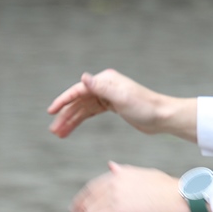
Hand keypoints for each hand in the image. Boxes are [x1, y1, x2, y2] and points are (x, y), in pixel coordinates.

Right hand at [47, 69, 164, 137]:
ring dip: (71, 120)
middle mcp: (105, 86)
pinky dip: (80, 120)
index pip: (79, 89)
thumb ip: (102, 88)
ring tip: (59, 134)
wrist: (162, 116)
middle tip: (53, 131)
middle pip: (79, 100)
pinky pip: (91, 113)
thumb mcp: (122, 98)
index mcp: (106, 80)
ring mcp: (108, 96)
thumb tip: (84, 77)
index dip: (63, 100)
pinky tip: (71, 129)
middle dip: (65, 115)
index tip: (50, 112)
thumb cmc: (145, 107)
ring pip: (83, 109)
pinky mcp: (112, 106)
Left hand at [70, 162, 191, 211]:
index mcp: (123, 173)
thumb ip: (127, 174)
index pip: (95, 186)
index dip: (85, 199)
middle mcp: (116, 182)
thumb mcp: (147, 176)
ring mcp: (115, 197)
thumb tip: (112, 166)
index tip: (80, 208)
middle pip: (89, 200)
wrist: (185, 199)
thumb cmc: (172, 191)